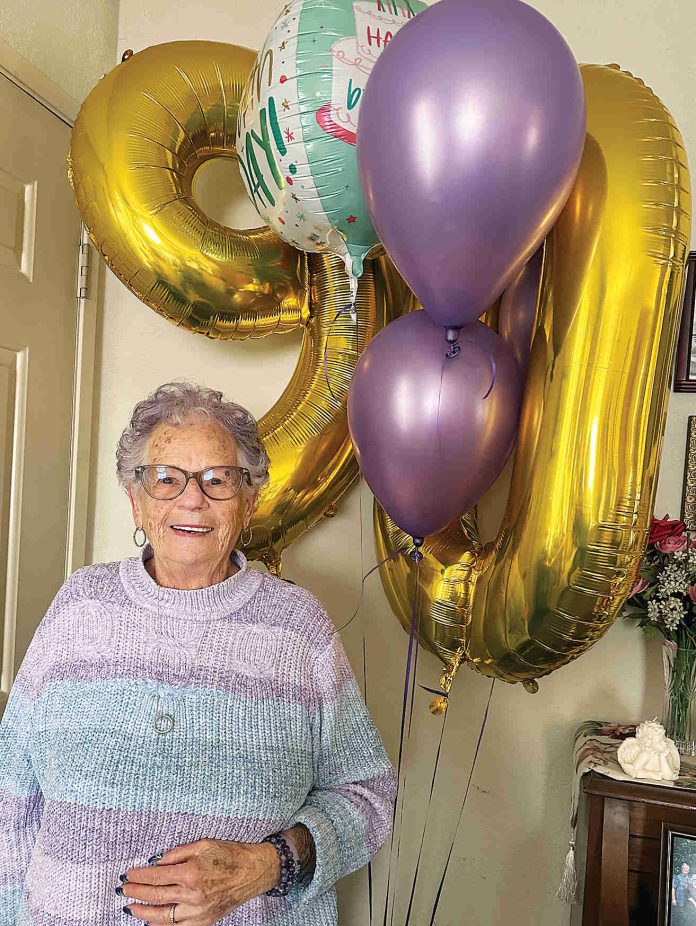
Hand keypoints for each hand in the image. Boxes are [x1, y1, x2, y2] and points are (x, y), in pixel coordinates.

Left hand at [118, 838, 279, 923]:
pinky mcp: (204, 921)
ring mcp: (198, 910)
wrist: (253, 871)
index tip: (129, 874)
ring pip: (164, 916)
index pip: (157, 876)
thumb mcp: (203, 844)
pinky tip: (151, 922)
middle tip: (124, 890)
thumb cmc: (229, 854)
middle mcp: (193, 894)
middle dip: (137, 893)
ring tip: (131, 908)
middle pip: (156, 897)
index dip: (140, 876)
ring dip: (144, 913)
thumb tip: (157, 861)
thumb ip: (178, 853)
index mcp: (191, 872)